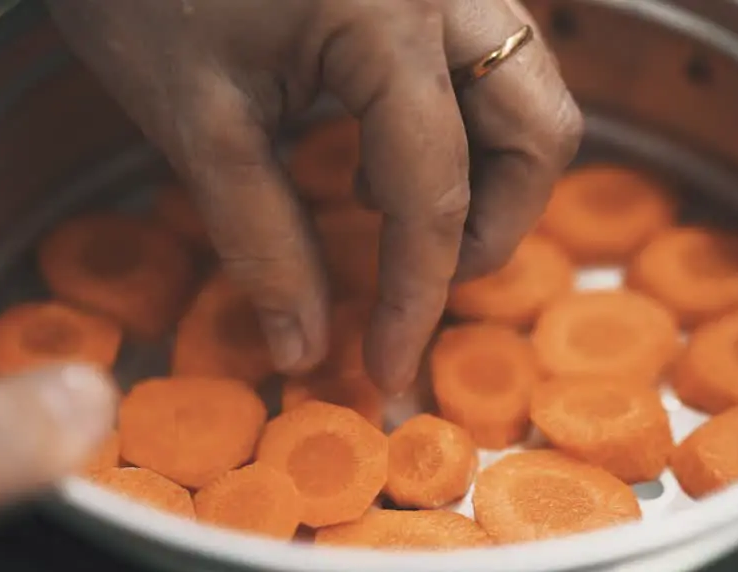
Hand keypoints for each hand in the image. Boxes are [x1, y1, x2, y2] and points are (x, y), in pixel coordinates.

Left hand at [48, 0, 583, 392]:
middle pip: (539, 129)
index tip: (387, 371)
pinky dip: (465, 129)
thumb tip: (308, 349)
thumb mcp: (198, 123)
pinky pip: (491, 61)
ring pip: (528, 89)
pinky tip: (385, 156)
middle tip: (423, 282)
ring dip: (489, 176)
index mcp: (389, 15)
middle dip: (494, 226)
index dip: (418, 295)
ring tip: (392, 218)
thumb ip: (264, 241)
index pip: (434, 189)